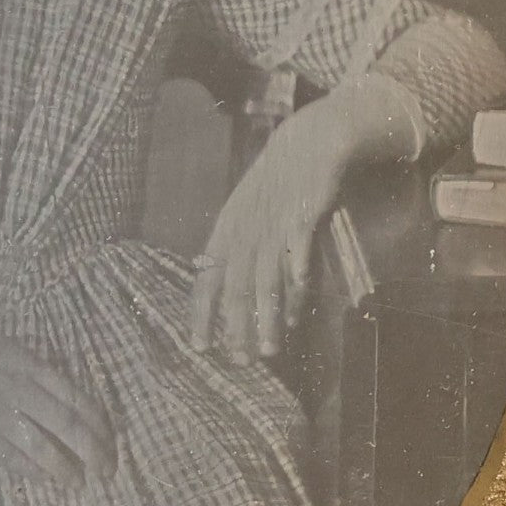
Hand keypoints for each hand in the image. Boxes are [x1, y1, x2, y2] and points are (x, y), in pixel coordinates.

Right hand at [0, 324, 117, 486]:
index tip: (111, 440)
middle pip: (64, 423)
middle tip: (107, 469)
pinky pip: (11, 457)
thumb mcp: (17, 352)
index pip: (74, 397)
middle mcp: (16, 388)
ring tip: (80, 481)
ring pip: (40, 445)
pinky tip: (49, 479)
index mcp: (29, 365)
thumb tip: (80, 409)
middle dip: (91, 449)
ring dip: (65, 467)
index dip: (97, 423)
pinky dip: (34, 471)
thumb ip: (46, 378)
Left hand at [189, 102, 348, 363]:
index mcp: (226, 230)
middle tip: (239, 361)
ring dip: (266, 317)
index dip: (201, 312)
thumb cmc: (274, 184)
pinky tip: (295, 308)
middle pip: (235, 285)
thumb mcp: (247, 213)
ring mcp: (272, 222)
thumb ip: (239, 250)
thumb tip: (232, 291)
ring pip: (265, 277)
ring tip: (269, 349)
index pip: (206, 277)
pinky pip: (296, 254)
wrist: (306, 143)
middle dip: (235, 326)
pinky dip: (295, 282)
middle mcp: (245, 229)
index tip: (199, 346)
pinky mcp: (302, 215)